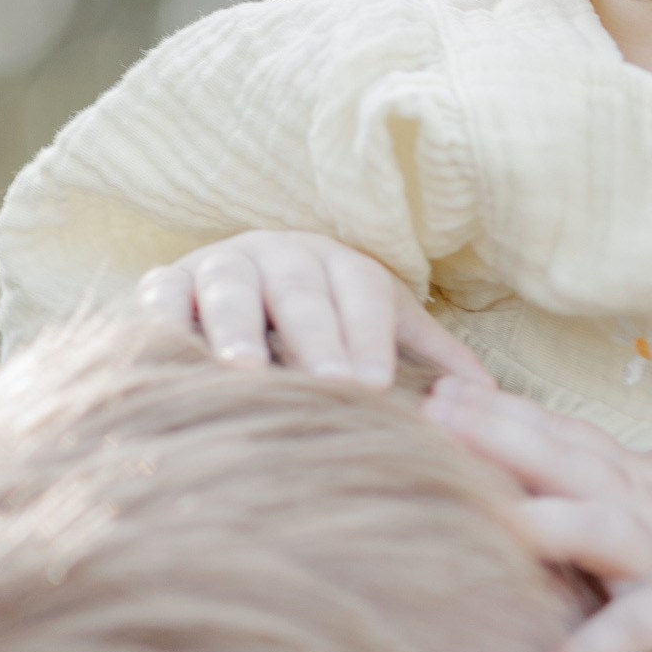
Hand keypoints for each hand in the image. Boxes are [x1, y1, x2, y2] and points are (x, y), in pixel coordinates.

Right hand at [138, 233, 495, 392]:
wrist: (238, 281)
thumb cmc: (325, 323)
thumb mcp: (380, 325)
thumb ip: (429, 355)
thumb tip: (490, 395)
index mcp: (341, 266)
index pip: (362, 298)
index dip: (367, 340)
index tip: (374, 389)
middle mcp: (282, 256)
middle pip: (300, 293)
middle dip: (313, 339)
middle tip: (327, 385)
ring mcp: (221, 266)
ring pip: (230, 290)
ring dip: (236, 329)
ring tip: (243, 373)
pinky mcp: (167, 281)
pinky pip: (161, 295)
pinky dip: (162, 321)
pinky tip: (167, 354)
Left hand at [425, 384, 651, 651]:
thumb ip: (617, 482)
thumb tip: (560, 479)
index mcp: (633, 475)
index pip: (558, 433)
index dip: (499, 412)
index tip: (441, 392)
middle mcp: (637, 504)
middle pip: (559, 459)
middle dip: (495, 436)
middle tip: (432, 414)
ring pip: (593, 529)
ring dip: (539, 523)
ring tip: (476, 519)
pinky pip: (632, 631)